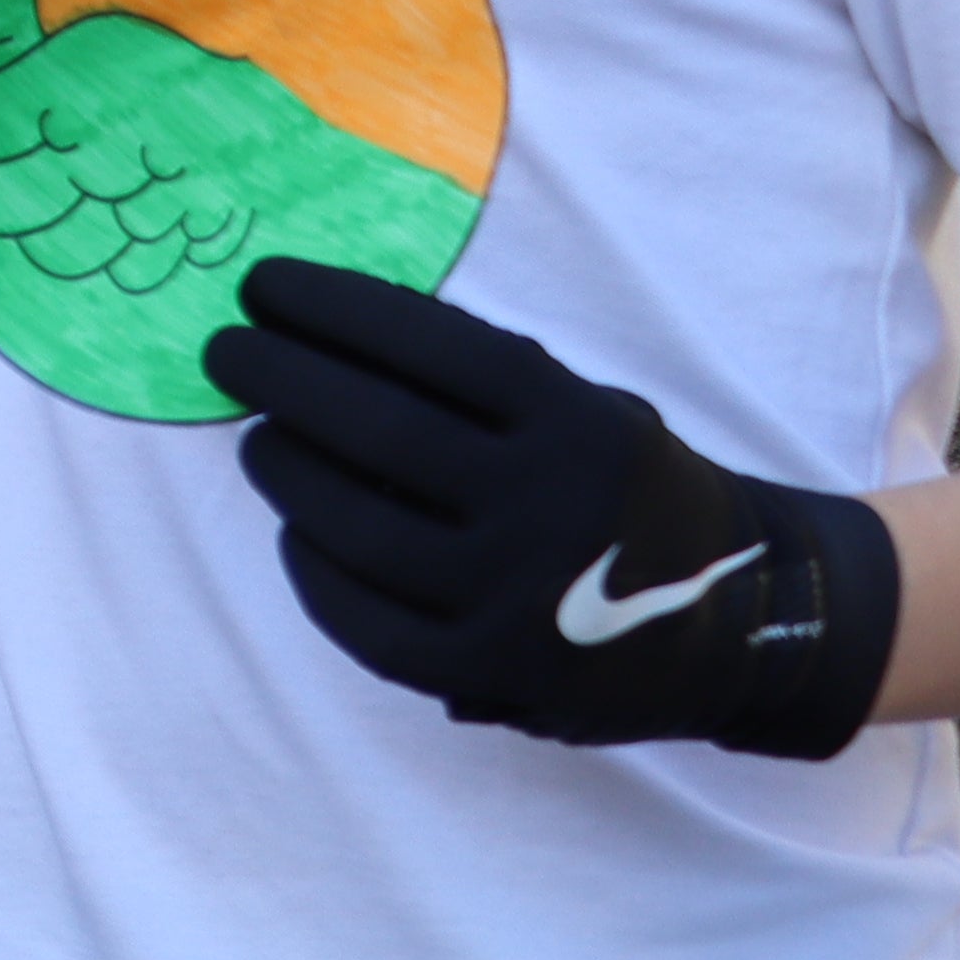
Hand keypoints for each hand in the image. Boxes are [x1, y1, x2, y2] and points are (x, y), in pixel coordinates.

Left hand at [200, 258, 896, 758]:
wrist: (734, 623)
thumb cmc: (627, 492)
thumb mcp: (590, 413)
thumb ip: (484, 387)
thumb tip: (325, 338)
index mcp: (578, 424)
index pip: (432, 345)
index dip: (334, 308)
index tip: (262, 285)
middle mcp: (550, 507)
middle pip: (378, 431)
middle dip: (281, 378)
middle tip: (225, 351)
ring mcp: (517, 598)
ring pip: (357, 529)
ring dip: (286, 472)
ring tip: (259, 439)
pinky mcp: (488, 673)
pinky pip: (366, 623)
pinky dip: (314, 573)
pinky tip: (295, 533)